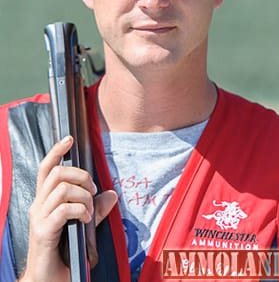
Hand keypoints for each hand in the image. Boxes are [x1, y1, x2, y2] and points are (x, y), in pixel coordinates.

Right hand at [19, 136, 116, 281]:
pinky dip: (81, 210)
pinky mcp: (43, 232)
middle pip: (57, 172)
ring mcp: (39, 218)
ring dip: (84, 196)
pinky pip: (65, 209)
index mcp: (45, 200)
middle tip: (93, 191)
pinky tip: (86, 220)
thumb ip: (95, 209)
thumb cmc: (64, 251)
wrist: (48, 280)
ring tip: (90, 211)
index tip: (69, 139)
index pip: (47, 167)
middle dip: (81, 176)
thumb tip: (112, 194)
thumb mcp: (83, 225)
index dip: (57, 151)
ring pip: (62, 188)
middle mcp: (38, 205)